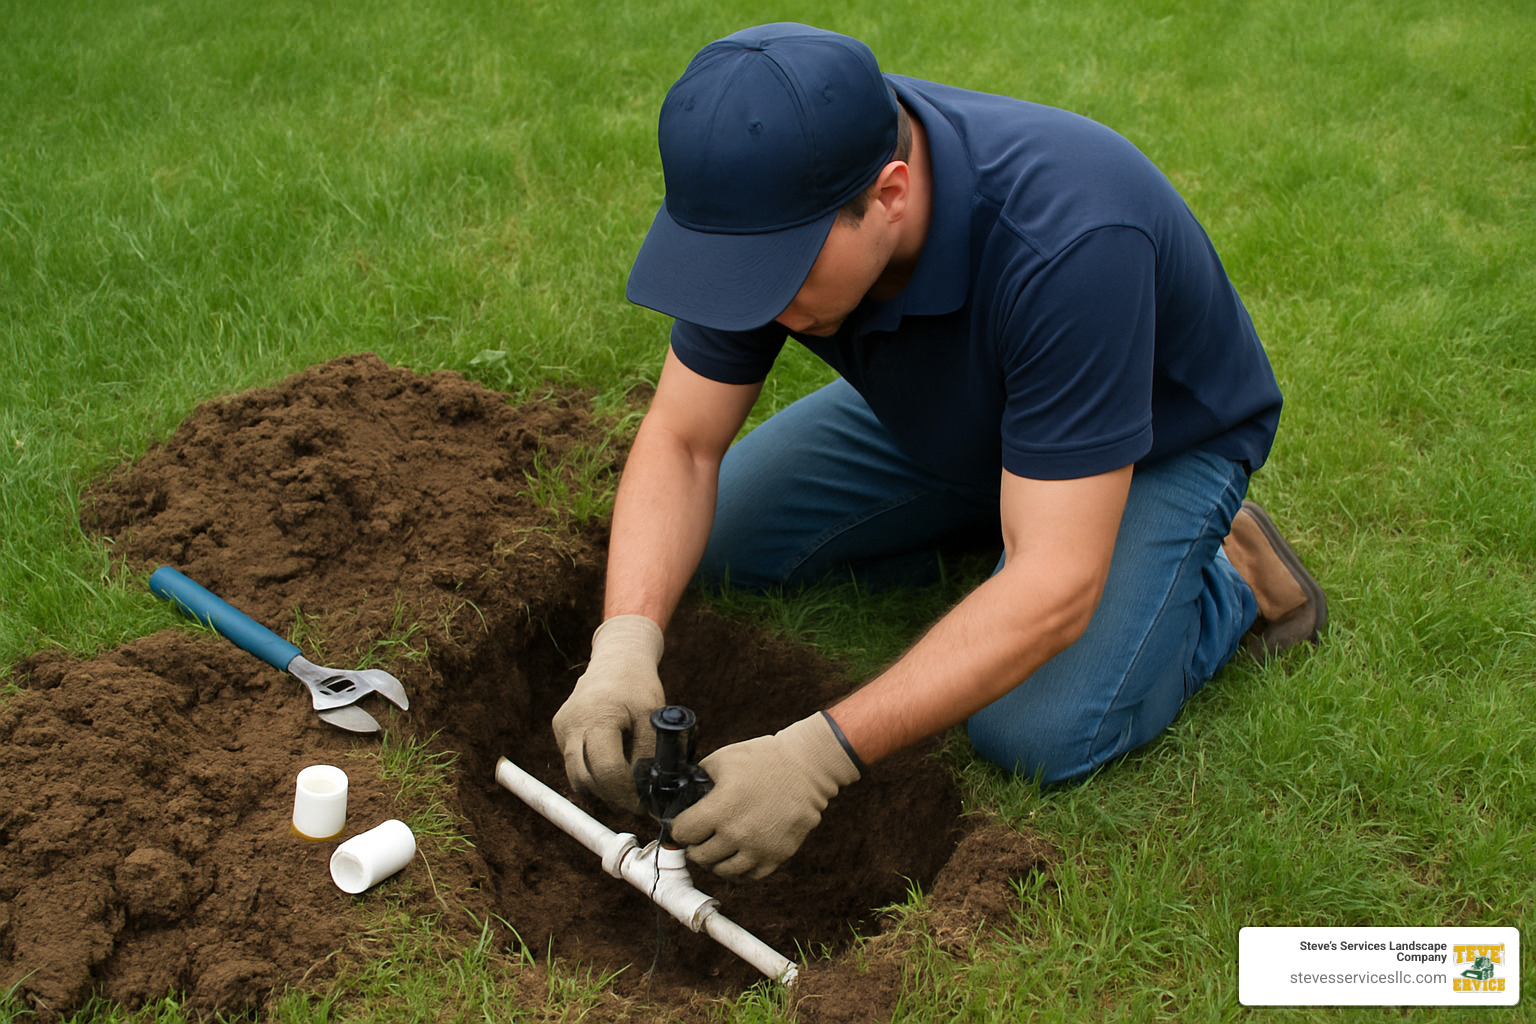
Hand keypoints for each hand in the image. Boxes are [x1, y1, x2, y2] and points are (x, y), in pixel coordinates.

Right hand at [552, 615, 664, 812]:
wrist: (616, 659)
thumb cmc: (638, 686)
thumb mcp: (652, 714)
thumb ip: (649, 752)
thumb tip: (649, 790)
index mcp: (598, 716)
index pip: (606, 768)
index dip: (626, 792)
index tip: (643, 804)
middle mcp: (573, 723)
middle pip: (585, 778)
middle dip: (611, 798)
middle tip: (635, 804)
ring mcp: (562, 728)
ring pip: (576, 775)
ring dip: (599, 790)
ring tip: (626, 789)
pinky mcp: (559, 730)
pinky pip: (574, 763)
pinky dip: (592, 773)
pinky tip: (612, 769)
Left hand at [669, 713, 861, 879]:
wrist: (807, 768)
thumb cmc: (764, 758)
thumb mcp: (723, 758)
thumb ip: (698, 777)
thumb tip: (684, 792)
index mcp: (720, 808)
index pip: (682, 834)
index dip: (678, 828)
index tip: (682, 825)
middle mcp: (737, 833)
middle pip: (699, 856)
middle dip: (694, 846)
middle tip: (698, 838)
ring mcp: (759, 848)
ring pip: (722, 871)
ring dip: (714, 861)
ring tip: (716, 848)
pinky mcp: (778, 855)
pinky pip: (749, 876)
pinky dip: (738, 870)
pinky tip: (736, 857)